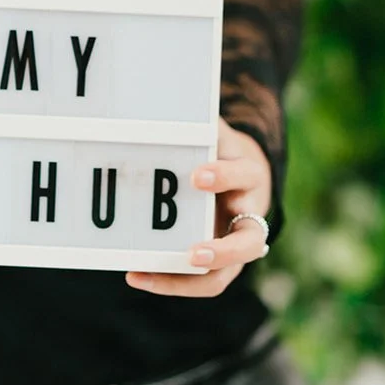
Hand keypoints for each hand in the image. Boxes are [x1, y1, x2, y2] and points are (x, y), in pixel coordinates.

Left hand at [125, 119, 271, 295]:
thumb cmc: (224, 153)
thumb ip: (200, 125)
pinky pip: (198, 281)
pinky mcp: (218, 264)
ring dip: (185, 280)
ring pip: (222, 275)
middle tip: (193, 252)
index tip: (196, 175)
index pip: (243, 176)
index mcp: (249, 177)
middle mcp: (249, 217)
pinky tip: (135, 275)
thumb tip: (160, 102)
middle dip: (222, 251)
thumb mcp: (218, 135)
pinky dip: (169, 282)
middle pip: (248, 243)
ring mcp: (234, 246)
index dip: (223, 176)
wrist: (248, 176)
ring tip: (143, 274)